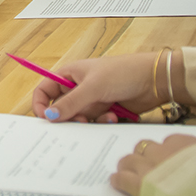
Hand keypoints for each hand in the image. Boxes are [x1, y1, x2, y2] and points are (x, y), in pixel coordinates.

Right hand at [31, 53, 164, 122]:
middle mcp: (78, 87)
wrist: (154, 80)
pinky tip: (114, 116)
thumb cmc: (122, 72)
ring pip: (79, 118)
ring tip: (105, 115)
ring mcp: (91, 100)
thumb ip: (70, 103)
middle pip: (61, 109)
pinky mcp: (104, 110)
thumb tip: (49, 116)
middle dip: (70, 117)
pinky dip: (102, 122)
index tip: (46, 119)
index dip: (41, 104)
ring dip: (90, 120)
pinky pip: (94, 123)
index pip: (44, 90)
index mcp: (69, 74)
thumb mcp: (93, 87)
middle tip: (80, 122)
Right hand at [111, 134, 195, 195]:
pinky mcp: (187, 141)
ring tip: (151, 160)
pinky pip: (168, 139)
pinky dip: (167, 146)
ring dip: (144, 153)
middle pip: (129, 159)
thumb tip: (149, 193)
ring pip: (145, 145)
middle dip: (127, 165)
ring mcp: (170, 151)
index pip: (122, 178)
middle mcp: (152, 166)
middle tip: (130, 171)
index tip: (117, 181)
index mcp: (146, 187)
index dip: (118, 180)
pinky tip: (175, 152)